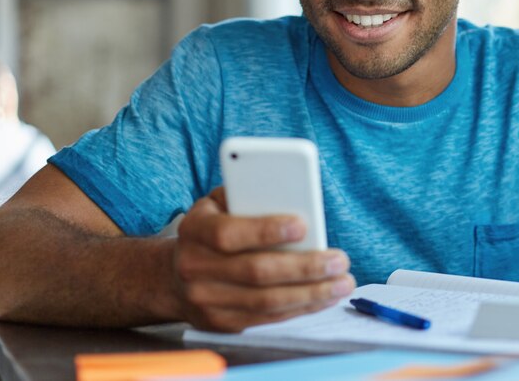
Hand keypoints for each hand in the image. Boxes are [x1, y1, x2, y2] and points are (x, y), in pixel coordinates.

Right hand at [172, 187, 354, 331]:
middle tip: (339, 260)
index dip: (265, 230)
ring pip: (266, 301)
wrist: (175, 275)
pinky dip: (301, 308)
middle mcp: (194, 268)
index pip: (227, 234)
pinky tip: (325, 296)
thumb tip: (291, 195)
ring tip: (343, 282)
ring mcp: (206, 301)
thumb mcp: (219, 203)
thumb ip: (247, 195)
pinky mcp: (221, 323)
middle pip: (255, 272)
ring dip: (311, 293)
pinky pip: (267, 318)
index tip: (303, 224)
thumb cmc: (212, 228)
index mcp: (194, 231)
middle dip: (304, 267)